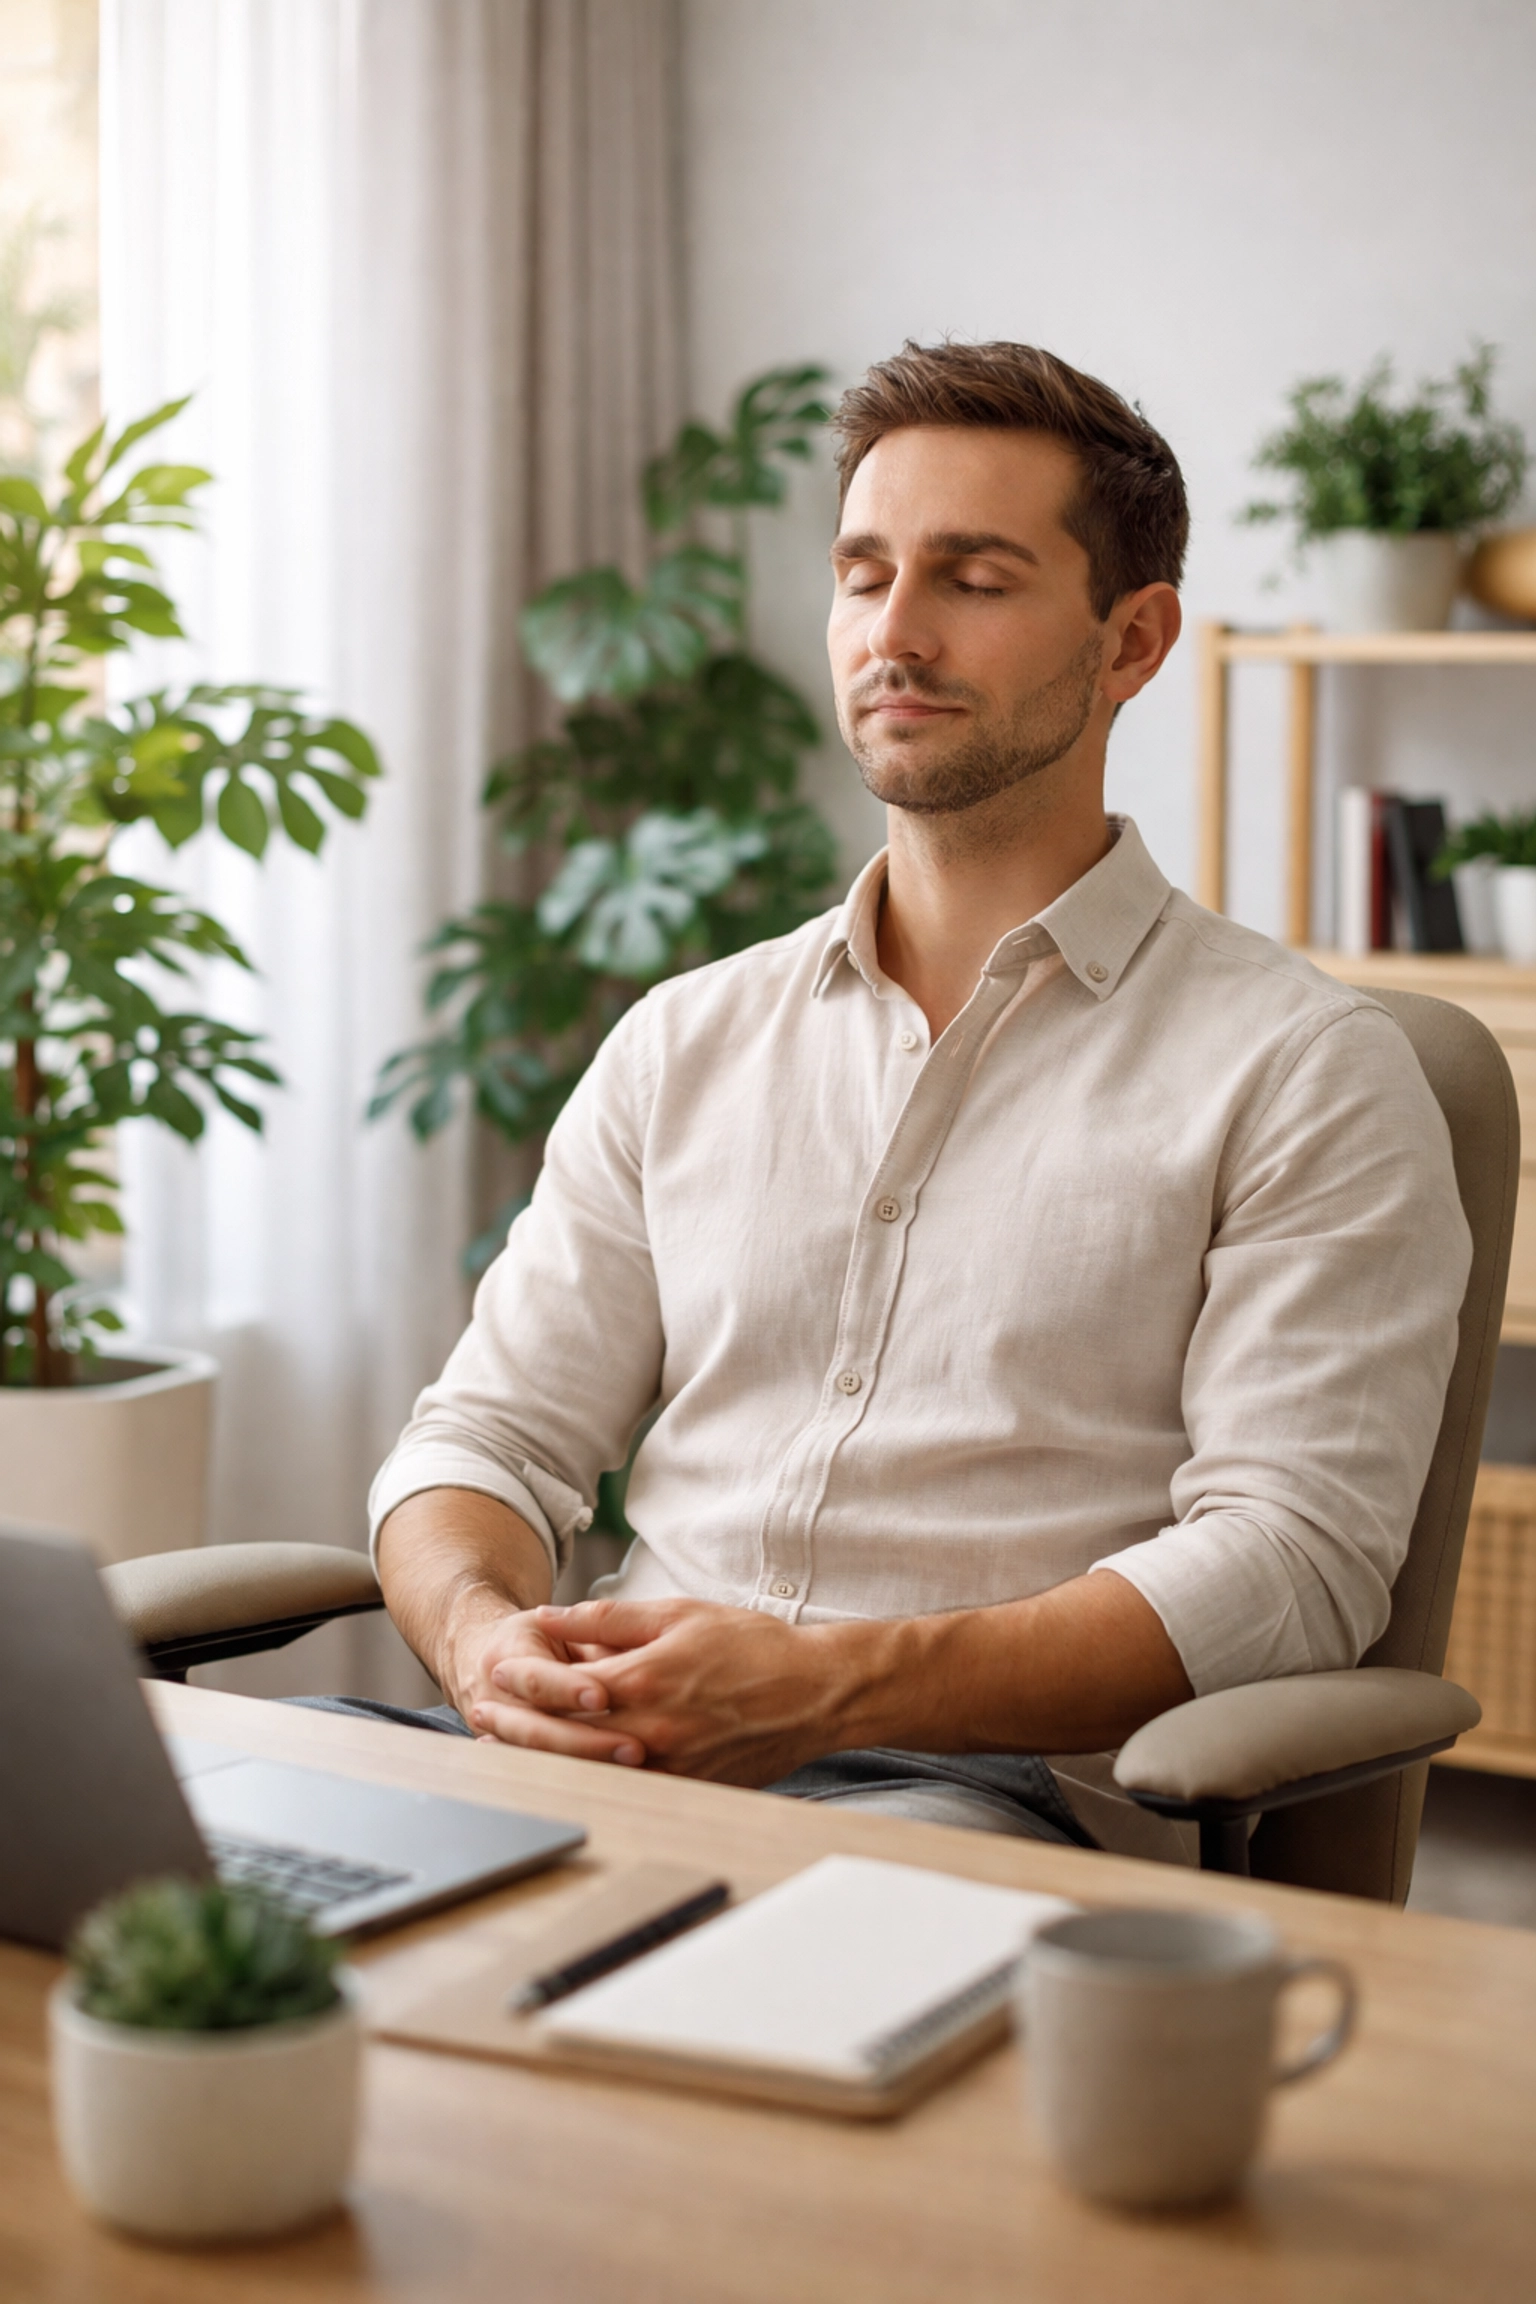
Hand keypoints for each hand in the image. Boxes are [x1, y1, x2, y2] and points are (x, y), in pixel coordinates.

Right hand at [445, 1602, 646, 1766]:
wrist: (485, 1657)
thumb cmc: (533, 1637)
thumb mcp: (559, 1622)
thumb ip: (592, 1635)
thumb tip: (636, 1655)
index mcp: (507, 1655)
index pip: (536, 1678)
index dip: (567, 1689)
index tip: (603, 1698)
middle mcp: (496, 1700)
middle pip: (536, 1731)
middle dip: (586, 1743)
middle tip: (634, 1748)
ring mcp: (499, 1738)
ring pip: (543, 1762)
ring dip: (589, 1769)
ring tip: (635, 1771)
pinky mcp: (514, 1760)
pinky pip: (548, 1778)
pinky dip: (585, 1785)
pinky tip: (622, 1787)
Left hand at [487, 1597, 852, 1785]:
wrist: (814, 1693)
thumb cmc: (753, 1646)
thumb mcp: (679, 1614)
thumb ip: (610, 1620)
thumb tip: (553, 1617)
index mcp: (646, 1680)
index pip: (562, 1688)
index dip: (521, 1682)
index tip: (495, 1674)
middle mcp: (651, 1731)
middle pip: (563, 1737)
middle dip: (515, 1727)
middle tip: (481, 1717)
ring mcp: (669, 1768)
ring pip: (586, 1771)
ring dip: (542, 1760)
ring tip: (507, 1748)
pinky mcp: (687, 1789)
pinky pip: (624, 1790)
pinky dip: (589, 1780)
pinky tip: (567, 1772)